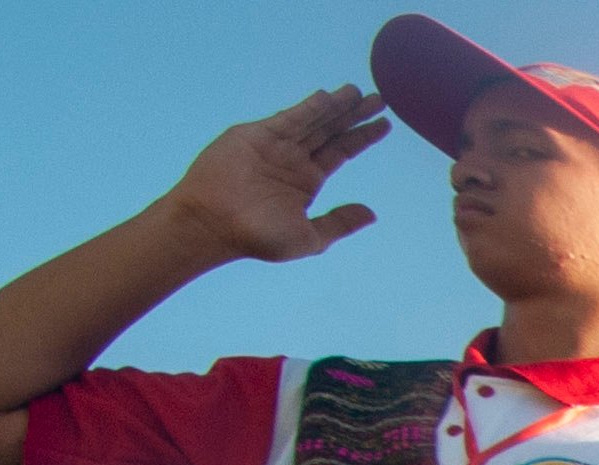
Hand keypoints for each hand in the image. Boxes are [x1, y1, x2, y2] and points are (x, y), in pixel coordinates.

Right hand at [157, 88, 390, 266]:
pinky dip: (309, 109)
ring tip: (359, 92)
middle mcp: (293, 159)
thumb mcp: (309, 236)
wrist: (213, 225)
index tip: (385, 124)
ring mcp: (275, 145)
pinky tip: (328, 98)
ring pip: (313, 121)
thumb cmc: (258, 237)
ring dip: (336, 106)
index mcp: (307, 181)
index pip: (342, 151)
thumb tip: (372, 213)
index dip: (363, 137)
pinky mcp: (256, 136)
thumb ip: (340, 222)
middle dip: (354, 115)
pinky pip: (289, 119)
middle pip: (331, 131)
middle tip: (380, 99)